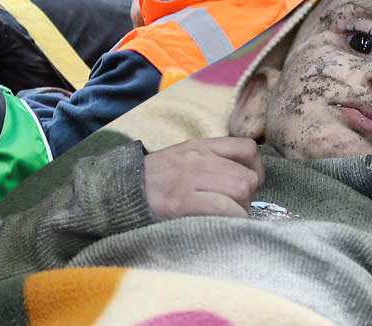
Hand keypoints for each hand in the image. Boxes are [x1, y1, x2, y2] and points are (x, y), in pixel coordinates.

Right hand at [143, 136, 263, 219]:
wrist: (117, 192)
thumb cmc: (154, 182)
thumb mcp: (181, 159)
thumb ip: (210, 162)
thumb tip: (244, 179)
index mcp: (199, 146)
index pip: (247, 149)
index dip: (254, 170)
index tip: (246, 186)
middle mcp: (197, 158)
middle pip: (247, 177)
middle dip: (246, 198)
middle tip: (230, 209)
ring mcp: (189, 178)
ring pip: (241, 190)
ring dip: (238, 210)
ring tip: (223, 217)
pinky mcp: (181, 201)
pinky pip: (225, 209)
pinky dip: (230, 220)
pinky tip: (220, 225)